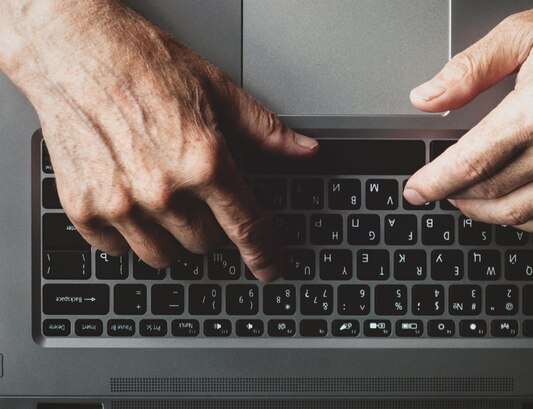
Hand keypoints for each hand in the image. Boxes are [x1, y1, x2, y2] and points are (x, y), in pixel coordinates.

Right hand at [0, 1, 317, 279]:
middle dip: (207, 225)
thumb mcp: (217, 91)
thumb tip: (304, 151)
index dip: (263, 253)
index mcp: (203, 161)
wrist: (72, 47)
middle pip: (204, 243)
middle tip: (194, 193)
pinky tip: (126, 196)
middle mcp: (163, 189)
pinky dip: (126, 232)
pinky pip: (116, 249)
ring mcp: (119, 202)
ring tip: (159, 196)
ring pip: (162, 255)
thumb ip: (265, 131)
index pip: (247, 227)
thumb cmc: (142, 62)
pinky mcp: (83, 207)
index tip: (268, 267)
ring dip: (168, 235)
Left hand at [404, 0, 532, 233]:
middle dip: (450, 194)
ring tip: (461, 197)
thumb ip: (467, 70)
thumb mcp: (520, 34)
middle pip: (487, 192)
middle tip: (434, 187)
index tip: (414, 190)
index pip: (470, 163)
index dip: (433, 182)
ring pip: (515, 214)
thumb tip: (425, 98)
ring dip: (479, 212)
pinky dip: (519, 220)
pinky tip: (503, 205)